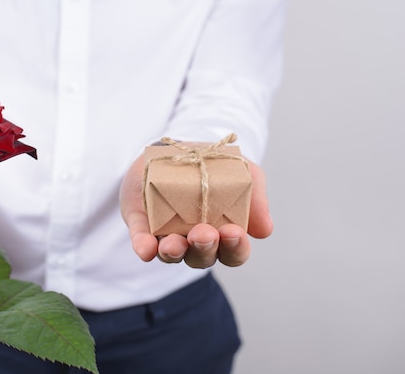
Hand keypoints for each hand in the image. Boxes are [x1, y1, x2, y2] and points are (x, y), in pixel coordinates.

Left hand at [119, 152, 272, 267]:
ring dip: (173, 252)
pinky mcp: (142, 225)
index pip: (234, 252)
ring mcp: (167, 235)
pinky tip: (146, 248)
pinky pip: (142, 241)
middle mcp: (195, 241)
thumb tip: (264, 230)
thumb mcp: (242, 172)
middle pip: (202, 258)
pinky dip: (144, 247)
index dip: (236, 248)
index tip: (234, 232)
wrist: (177, 148)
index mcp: (223, 233)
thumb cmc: (213, 167)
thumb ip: (255, 197)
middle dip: (204, 248)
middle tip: (204, 233)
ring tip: (174, 244)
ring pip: (171, 254)